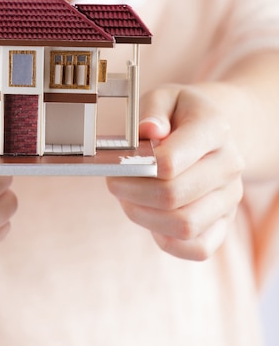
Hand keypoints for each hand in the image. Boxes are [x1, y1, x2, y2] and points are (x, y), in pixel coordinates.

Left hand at [107, 84, 243, 260]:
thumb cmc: (179, 114)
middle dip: (132, 193)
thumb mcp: (164, 96)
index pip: (172, 160)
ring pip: (184, 225)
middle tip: (114, 182)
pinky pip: (198, 248)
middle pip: (173, 196)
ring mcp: (230, 197)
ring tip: (129, 199)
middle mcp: (229, 165)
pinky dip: (168, 240)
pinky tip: (153, 218)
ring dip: (144, 216)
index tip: (120, 162)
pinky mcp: (225, 222)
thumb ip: (152, 109)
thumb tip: (149, 130)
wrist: (213, 131)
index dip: (138, 167)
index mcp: (215, 128)